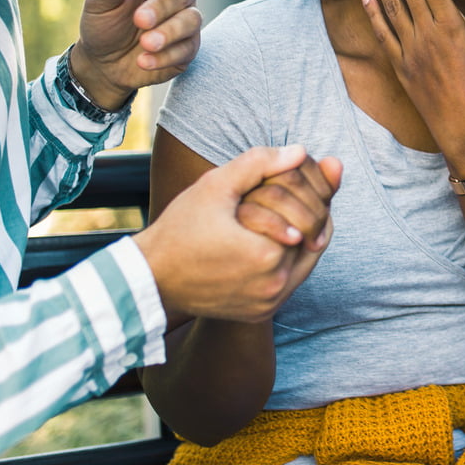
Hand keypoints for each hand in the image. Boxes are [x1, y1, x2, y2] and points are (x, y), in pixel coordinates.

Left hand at [70, 0, 201, 109]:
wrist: (102, 65)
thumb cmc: (102, 27)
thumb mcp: (99, 4)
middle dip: (162, 7)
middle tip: (139, 21)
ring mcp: (183, 23)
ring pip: (192, 19)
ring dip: (170, 32)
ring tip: (145, 44)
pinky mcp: (187, 48)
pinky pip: (187, 49)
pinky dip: (166, 56)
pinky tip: (143, 61)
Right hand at [134, 145, 341, 324]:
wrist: (149, 279)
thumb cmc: (179, 229)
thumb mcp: (215, 186)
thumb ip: (260, 163)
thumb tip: (301, 152)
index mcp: (267, 255)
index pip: (314, 211)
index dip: (308, 187)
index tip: (298, 173)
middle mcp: (274, 287)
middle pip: (315, 235)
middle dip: (309, 208)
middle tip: (299, 188)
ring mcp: (269, 304)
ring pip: (306, 258)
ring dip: (303, 231)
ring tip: (287, 207)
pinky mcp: (261, 313)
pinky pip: (290, 279)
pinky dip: (289, 255)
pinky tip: (277, 232)